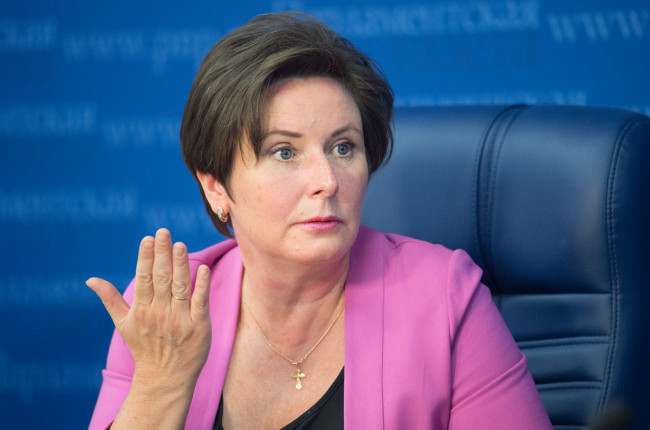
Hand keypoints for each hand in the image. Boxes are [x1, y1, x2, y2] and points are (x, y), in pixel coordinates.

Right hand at [87, 228, 211, 389]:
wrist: (165, 379)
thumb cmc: (144, 348)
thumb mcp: (123, 324)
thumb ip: (110, 299)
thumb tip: (90, 280)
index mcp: (141, 310)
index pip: (143, 279)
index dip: (145, 258)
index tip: (147, 238)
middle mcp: (159, 313)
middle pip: (161, 278)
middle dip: (162, 254)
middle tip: (163, 231)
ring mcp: (180, 320)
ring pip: (180, 287)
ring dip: (180, 265)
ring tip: (180, 245)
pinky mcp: (199, 327)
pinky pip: (200, 302)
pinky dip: (201, 285)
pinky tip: (202, 268)